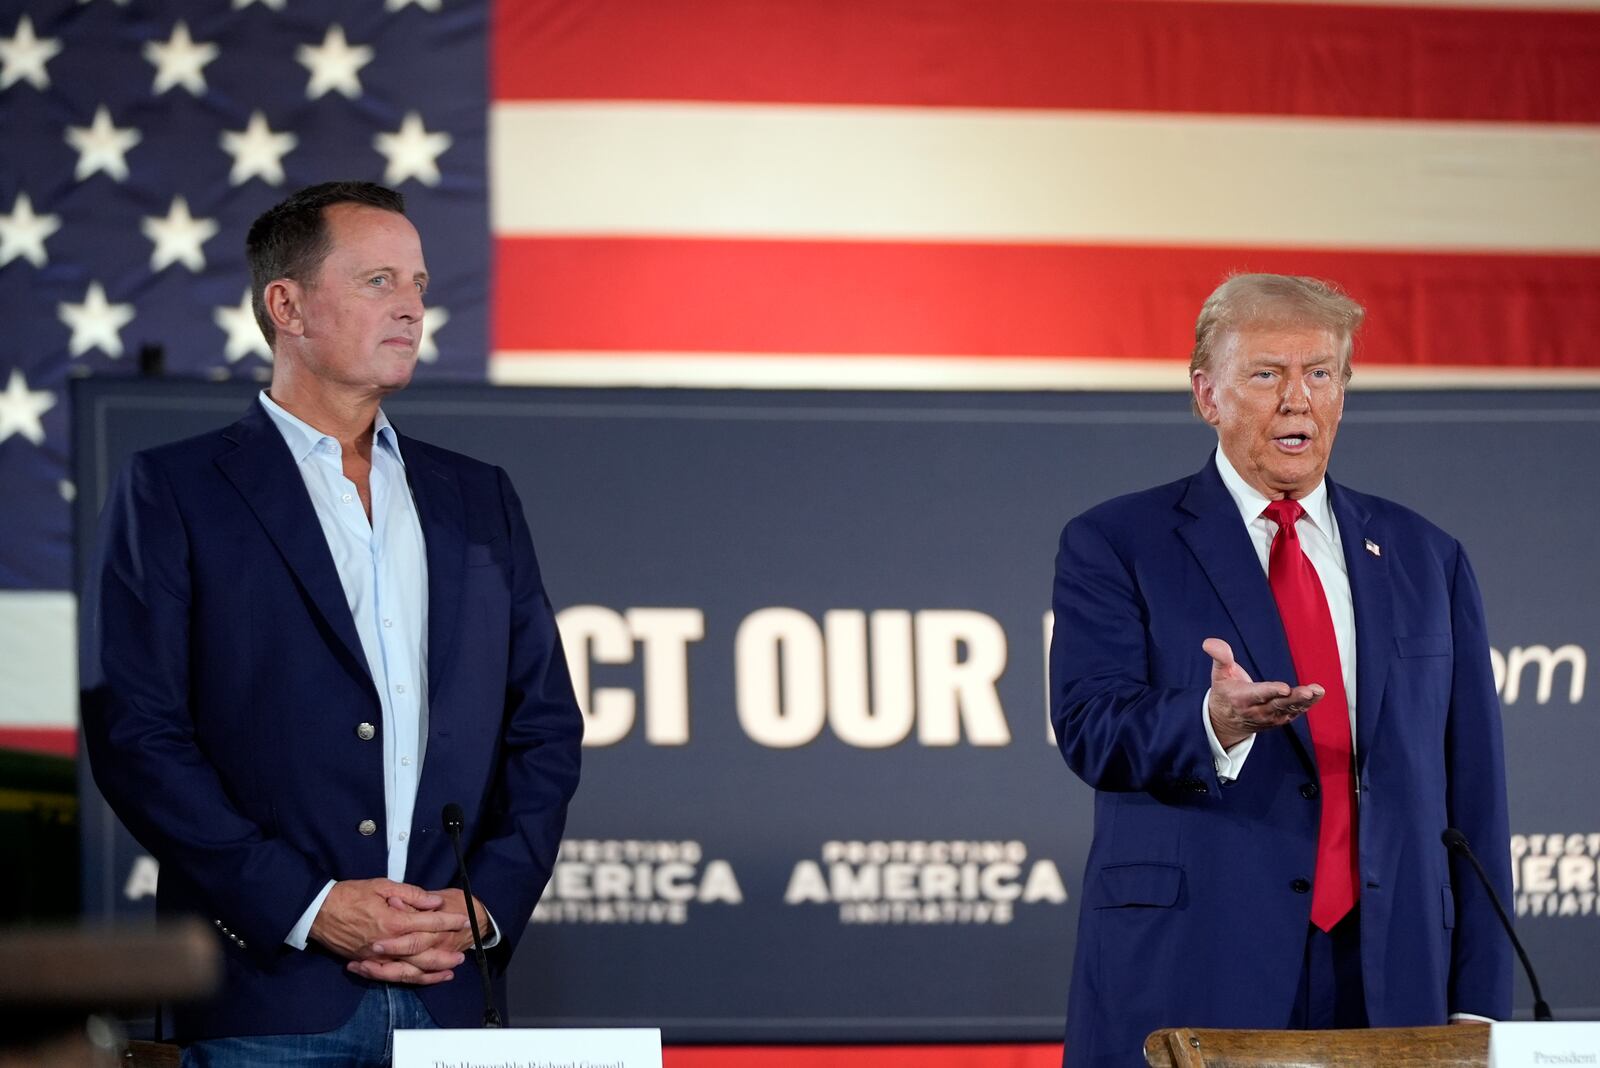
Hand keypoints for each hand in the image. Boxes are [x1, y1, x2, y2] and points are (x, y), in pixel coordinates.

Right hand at [344, 887, 485, 984]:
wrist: (317, 911)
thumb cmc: (349, 895)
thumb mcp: (381, 885)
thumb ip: (411, 894)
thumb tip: (434, 901)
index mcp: (393, 921)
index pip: (429, 923)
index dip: (450, 921)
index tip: (465, 919)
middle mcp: (388, 943)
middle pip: (424, 951)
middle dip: (446, 952)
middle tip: (464, 953)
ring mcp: (377, 956)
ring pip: (411, 969)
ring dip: (433, 971)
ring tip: (450, 971)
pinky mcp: (368, 963)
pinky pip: (393, 975)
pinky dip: (410, 978)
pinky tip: (422, 978)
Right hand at [1203, 638, 1323, 748]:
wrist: (1226, 721)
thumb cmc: (1225, 692)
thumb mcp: (1218, 674)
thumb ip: (1220, 657)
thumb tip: (1210, 642)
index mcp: (1241, 698)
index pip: (1258, 694)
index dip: (1271, 691)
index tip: (1284, 688)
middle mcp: (1257, 711)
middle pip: (1278, 704)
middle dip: (1294, 698)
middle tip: (1309, 691)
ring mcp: (1269, 717)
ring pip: (1289, 710)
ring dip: (1305, 701)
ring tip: (1318, 691)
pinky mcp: (1279, 720)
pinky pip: (1294, 713)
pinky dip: (1306, 705)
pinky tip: (1317, 695)